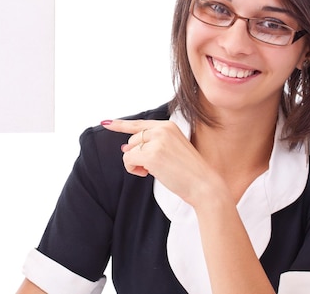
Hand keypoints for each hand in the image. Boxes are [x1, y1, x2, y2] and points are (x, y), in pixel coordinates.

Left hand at [102, 119, 219, 206]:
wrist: (204, 185)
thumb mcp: (171, 150)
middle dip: (137, 155)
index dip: (120, 124)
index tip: (106, 123)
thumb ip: (149, 145)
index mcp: (168, 126)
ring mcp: (157, 141)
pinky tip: (146, 174)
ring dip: (135, 163)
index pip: (139, 123)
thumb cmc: (188, 171)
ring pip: (129, 150)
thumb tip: (124, 148)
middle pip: (132, 140)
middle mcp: (162, 129)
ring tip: (153, 171)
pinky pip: (128, 159)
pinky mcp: (151, 154)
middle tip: (154, 167)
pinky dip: (132, 169)